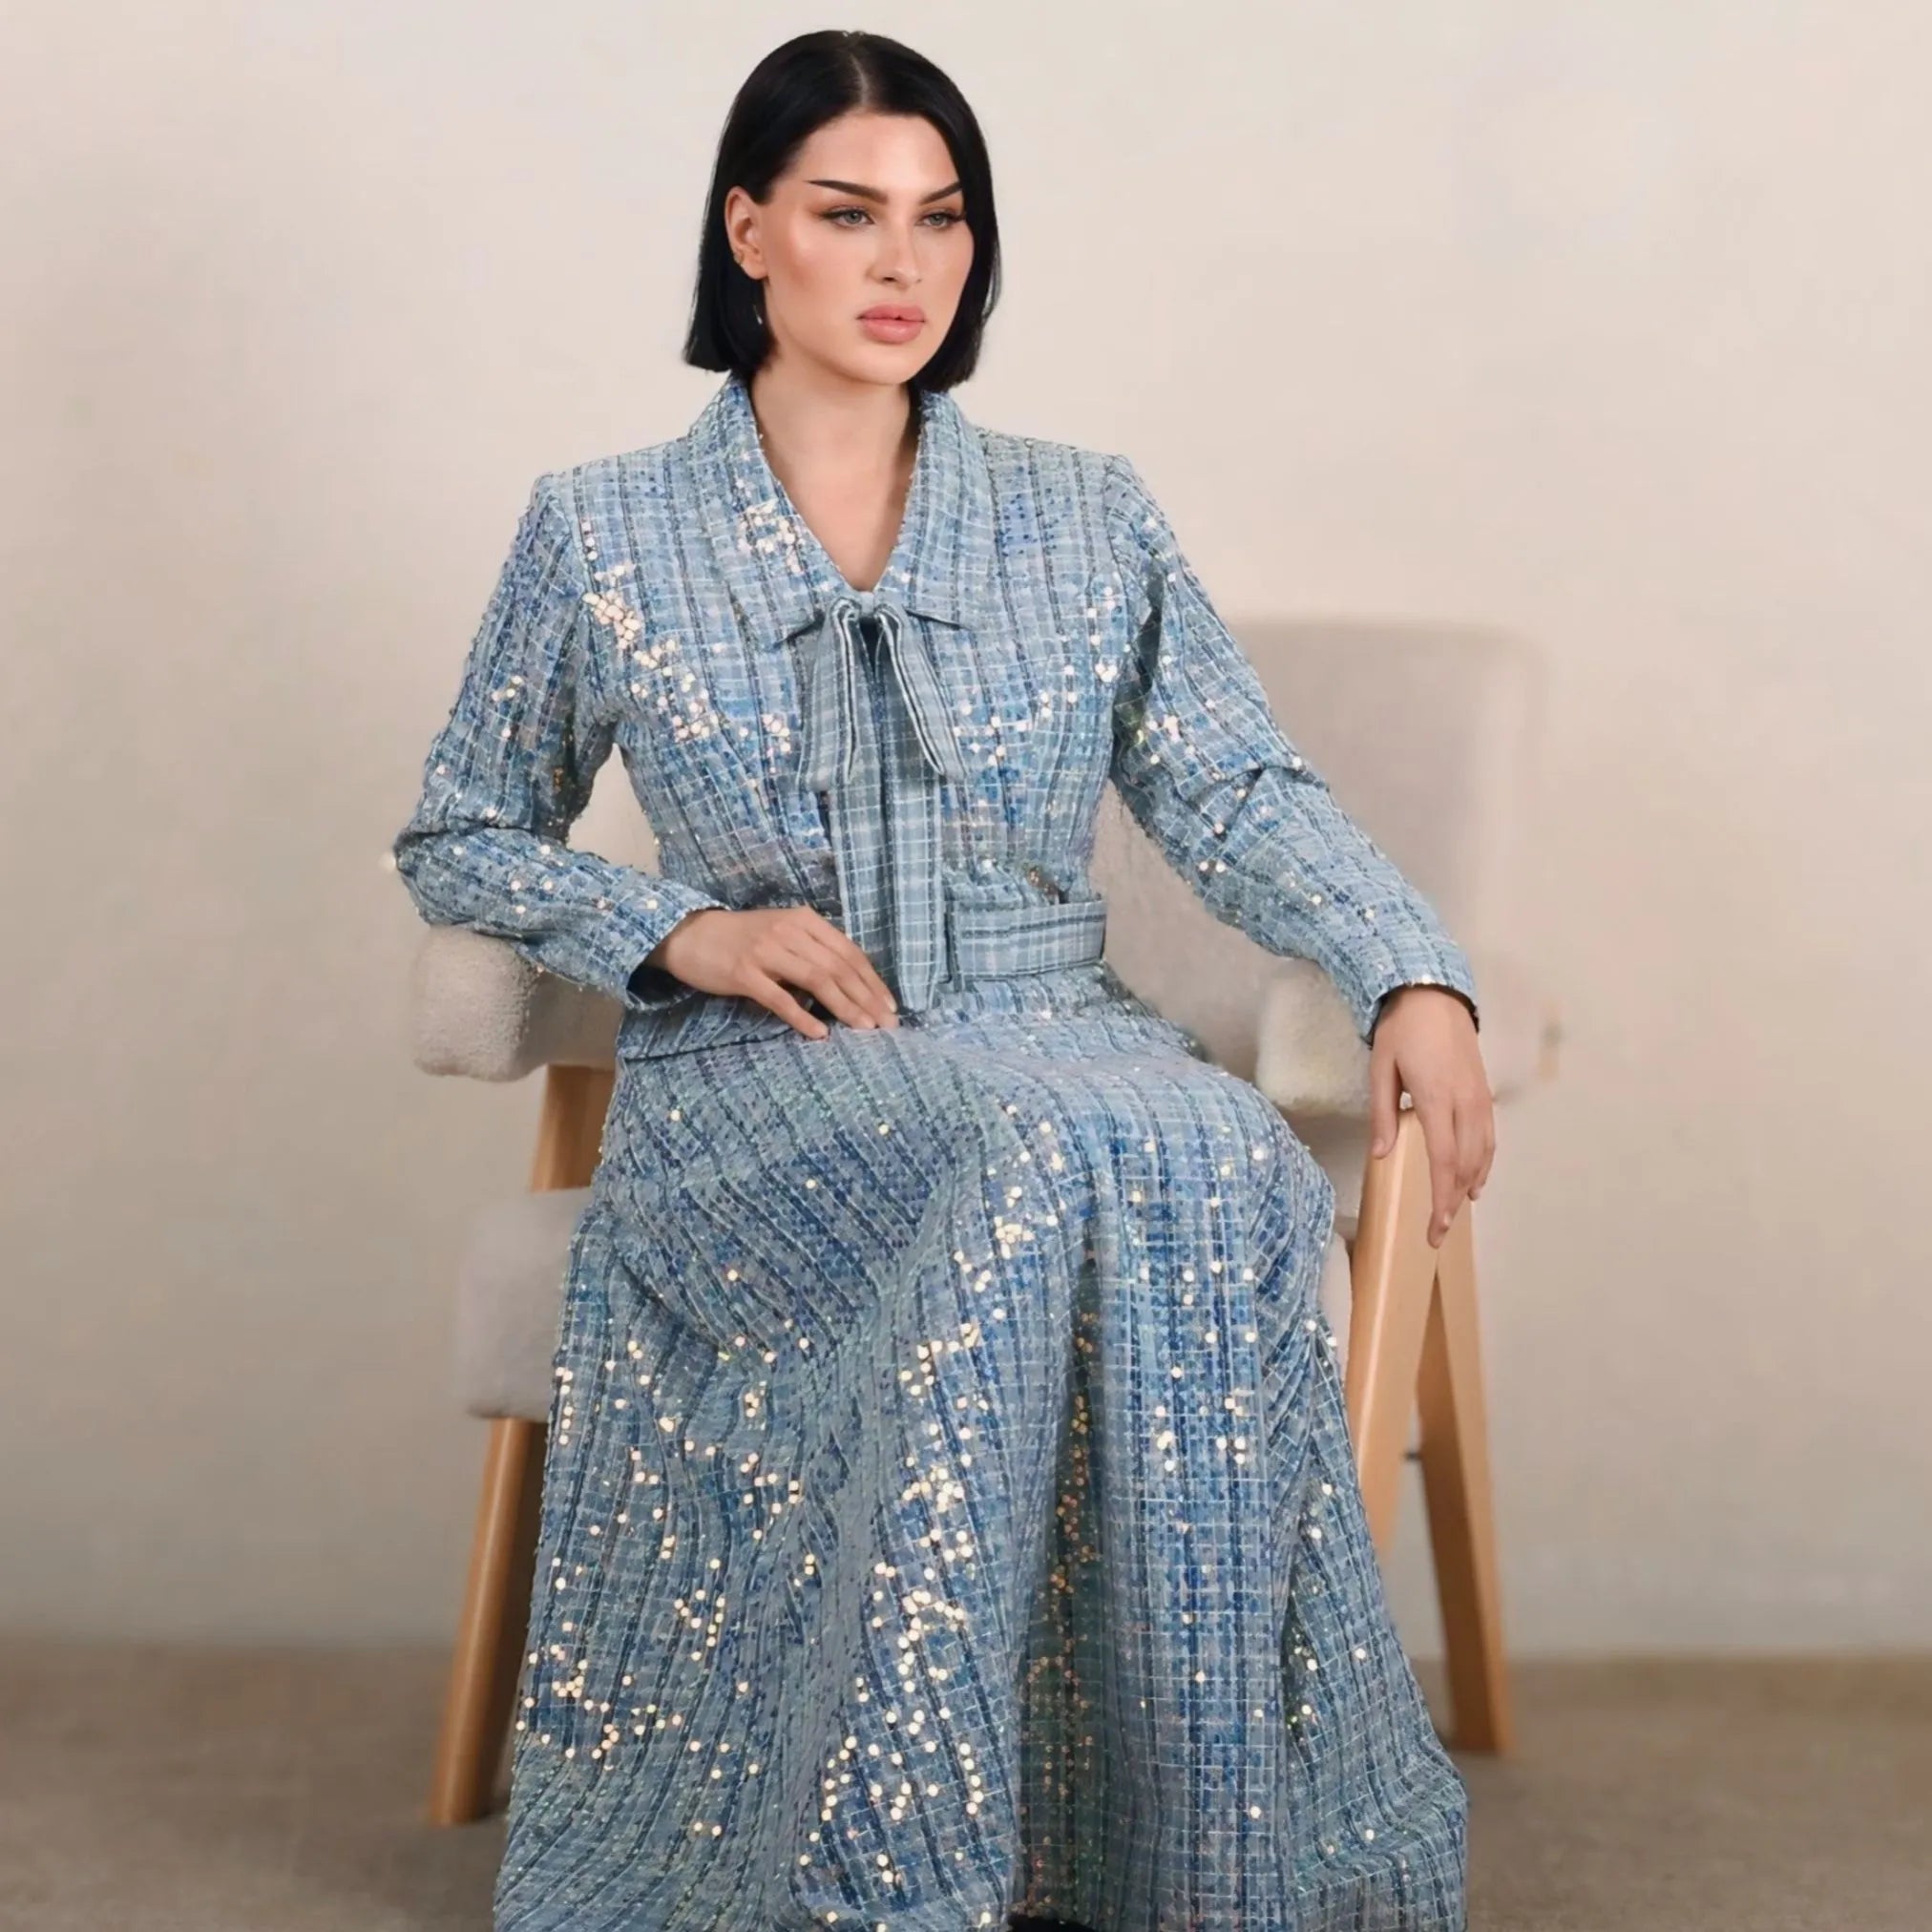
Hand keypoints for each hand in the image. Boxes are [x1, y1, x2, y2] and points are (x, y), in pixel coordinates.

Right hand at [645, 905, 900, 1039]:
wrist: (689, 934)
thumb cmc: (742, 938)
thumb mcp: (783, 933)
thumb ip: (814, 951)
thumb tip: (850, 984)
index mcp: (804, 920)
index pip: (849, 952)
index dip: (872, 980)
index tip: (890, 1006)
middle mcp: (789, 931)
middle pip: (838, 967)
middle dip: (866, 997)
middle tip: (886, 1024)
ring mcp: (766, 952)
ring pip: (817, 980)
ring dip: (845, 1006)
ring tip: (864, 1028)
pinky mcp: (744, 974)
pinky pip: (779, 998)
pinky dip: (802, 1016)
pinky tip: (820, 1033)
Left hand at [1367, 987, 1494, 1245]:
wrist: (1433, 994)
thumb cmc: (1401, 1030)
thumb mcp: (1381, 1070)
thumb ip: (1382, 1114)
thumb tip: (1380, 1155)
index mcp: (1437, 1099)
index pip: (1444, 1161)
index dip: (1440, 1199)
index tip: (1433, 1228)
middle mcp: (1465, 1102)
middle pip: (1466, 1164)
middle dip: (1453, 1202)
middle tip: (1437, 1230)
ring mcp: (1479, 1097)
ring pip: (1483, 1152)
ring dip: (1471, 1183)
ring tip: (1455, 1208)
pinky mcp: (1484, 1091)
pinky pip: (1489, 1136)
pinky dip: (1483, 1161)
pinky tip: (1474, 1175)